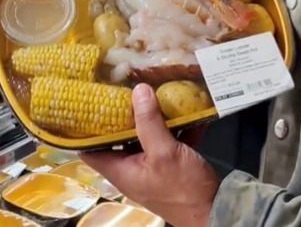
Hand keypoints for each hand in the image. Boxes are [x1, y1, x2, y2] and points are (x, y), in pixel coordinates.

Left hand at [80, 84, 218, 226]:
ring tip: (151, 92)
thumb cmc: (184, 189)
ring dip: (150, 118)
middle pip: (118, 138)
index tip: (87, 102)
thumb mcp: (164, 152)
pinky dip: (174, 127)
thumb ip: (149, 122)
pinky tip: (184, 108)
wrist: (216, 212)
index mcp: (120, 170)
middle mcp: (131, 169)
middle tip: (122, 89)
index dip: (84, 127)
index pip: (89, 149)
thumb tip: (138, 90)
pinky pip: (168, 141)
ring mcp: (151, 167)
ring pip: (144, 137)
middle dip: (122, 114)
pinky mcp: (170, 166)